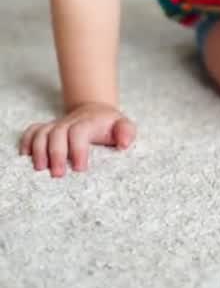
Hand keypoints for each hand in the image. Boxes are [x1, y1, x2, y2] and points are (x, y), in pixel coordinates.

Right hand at [19, 102, 135, 177]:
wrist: (96, 112)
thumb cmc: (110, 126)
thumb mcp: (123, 126)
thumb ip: (126, 132)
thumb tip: (124, 144)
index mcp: (89, 122)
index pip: (79, 131)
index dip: (78, 149)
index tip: (81, 168)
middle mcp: (70, 123)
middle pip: (57, 132)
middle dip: (55, 153)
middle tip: (58, 174)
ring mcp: (57, 125)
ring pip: (42, 132)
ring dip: (38, 150)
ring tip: (40, 169)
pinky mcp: (47, 130)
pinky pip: (32, 131)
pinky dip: (26, 141)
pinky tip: (24, 156)